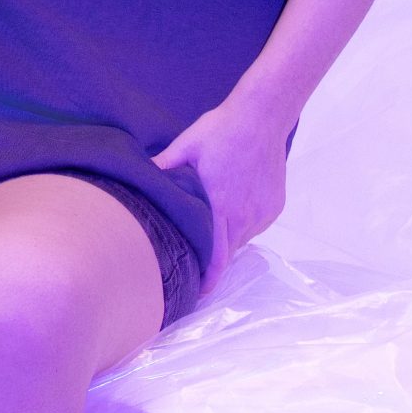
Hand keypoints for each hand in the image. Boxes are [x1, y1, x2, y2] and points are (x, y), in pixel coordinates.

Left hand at [153, 92, 292, 293]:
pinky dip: (242, 224)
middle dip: (213, 262)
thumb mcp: (185, 147)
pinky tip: (232, 207)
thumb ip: (162, 168)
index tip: (195, 296)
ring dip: (226, 239)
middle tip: (195, 263)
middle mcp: (245, 217)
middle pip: (227, 254)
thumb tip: (137, 178)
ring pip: (241, 239)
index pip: (216, 259)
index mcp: (222, 208)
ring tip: (213, 227)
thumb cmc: (221, 131)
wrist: (262, 116)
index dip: (207, 281)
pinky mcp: (274, 206)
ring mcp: (263, 213)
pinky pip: (255, 225)